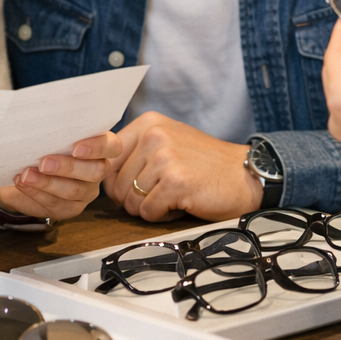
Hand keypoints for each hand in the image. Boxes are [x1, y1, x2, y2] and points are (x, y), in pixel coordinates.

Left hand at [0, 132, 123, 220]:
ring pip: (73, 190)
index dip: (98, 147)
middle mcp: (97, 170)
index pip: (112, 146)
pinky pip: (55, 204)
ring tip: (26, 174)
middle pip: (94, 172)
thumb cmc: (40, 144)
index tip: (76, 147)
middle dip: (68, 167)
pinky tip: (23, 183)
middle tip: (44, 162)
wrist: (21, 168)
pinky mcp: (69, 208)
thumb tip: (42, 117)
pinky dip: (36, 192)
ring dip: (47, 182)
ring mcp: (85, 192)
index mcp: (99, 147)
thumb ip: (54, 127)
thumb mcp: (49, 132)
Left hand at [103, 112, 262, 221]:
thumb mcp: (168, 143)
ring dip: (149, 208)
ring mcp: (165, 157)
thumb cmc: (204, 165)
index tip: (124, 185)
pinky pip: (147, 212)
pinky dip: (161, 216)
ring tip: (172, 196)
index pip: (106, 159)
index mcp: (148, 123)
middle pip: (115, 184)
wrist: (244, 175)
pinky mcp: (175, 182)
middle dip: (133, 199)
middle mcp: (154, 135)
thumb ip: (135, 151)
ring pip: (130, 201)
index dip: (113, 180)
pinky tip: (180, 204)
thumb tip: (97, 171)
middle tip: (160, 193)